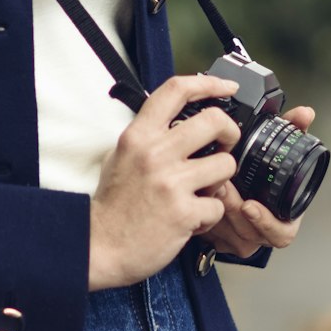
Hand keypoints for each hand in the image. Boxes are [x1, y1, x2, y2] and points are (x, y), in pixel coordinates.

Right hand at [87, 74, 242, 290]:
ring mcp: (171, 183)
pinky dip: (210, 214)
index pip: (176, 91)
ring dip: (220, 179)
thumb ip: (148, 135)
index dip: (208, 84)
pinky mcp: (184, 213)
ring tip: (203, 190)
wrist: (100, 246)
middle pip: (214, 120)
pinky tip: (193, 218)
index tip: (226, 88)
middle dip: (230, 132)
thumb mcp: (120, 156)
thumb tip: (178, 117)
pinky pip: (219, 205)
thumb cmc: (113, 204)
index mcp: (139, 136)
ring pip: (225, 164)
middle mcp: (155, 154)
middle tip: (225, 144)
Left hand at [203, 105, 314, 258]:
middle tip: (222, 185)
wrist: (242, 193)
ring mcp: (240, 239)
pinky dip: (205, 216)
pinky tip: (200, 197)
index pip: (281, 233)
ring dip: (217, 208)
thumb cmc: (264, 174)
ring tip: (210, 185)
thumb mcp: (279, 152)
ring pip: (227, 233)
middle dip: (233, 207)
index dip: (266, 221)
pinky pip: (211, 235)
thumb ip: (293, 131)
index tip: (250, 205)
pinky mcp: (219, 239)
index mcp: (283, 218)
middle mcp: (262, 232)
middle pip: (248, 232)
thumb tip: (306, 113)